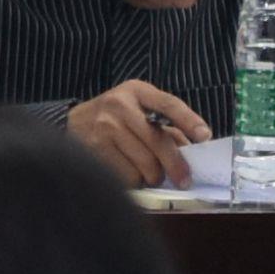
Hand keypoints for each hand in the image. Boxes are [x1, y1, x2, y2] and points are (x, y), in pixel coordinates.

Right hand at [66, 82, 213, 184]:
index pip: (168, 104)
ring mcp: (105, 128)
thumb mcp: (137, 110)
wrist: (70, 125)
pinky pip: (127, 176)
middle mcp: (119, 106)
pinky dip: (134, 182)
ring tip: (150, 175)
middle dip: (176, 165)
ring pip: (145, 164)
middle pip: (159, 141)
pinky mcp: (94, 150)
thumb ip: (165, 126)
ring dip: (153, 176)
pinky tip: (131, 175)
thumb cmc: (113, 119)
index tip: (205, 137)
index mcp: (136, 91)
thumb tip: (191, 152)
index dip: (189, 120)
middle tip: (184, 179)